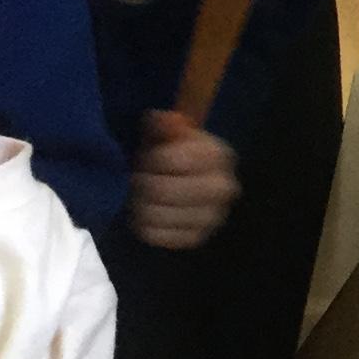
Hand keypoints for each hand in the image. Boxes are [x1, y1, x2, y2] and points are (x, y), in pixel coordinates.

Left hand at [129, 112, 238, 249]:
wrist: (190, 180)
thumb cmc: (176, 152)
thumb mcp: (170, 132)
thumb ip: (164, 124)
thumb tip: (162, 120)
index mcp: (218, 155)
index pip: (168, 160)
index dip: (147, 159)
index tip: (144, 158)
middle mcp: (223, 188)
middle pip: (161, 191)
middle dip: (141, 184)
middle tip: (136, 179)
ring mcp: (212, 218)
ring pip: (156, 215)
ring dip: (139, 205)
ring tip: (138, 196)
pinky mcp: (198, 239)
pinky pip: (157, 236)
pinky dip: (143, 226)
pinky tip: (144, 214)